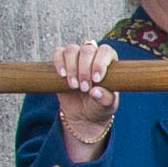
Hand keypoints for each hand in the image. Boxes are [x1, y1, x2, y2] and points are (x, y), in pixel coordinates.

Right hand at [48, 42, 118, 161]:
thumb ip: (105, 100)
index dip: (100, 62)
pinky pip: (57, 53)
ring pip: (71, 49)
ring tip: (74, 86)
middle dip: (85, 67)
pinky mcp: (61, 64)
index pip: (106, 51)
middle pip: (88, 47)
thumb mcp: (106, 108)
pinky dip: (58, 62)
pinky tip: (62, 76)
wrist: (83, 119)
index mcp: (110, 64)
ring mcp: (77, 59)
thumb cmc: (99, 110)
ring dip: (71, 66)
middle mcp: (93, 57)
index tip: (97, 79)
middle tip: (84, 88)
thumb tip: (98, 92)